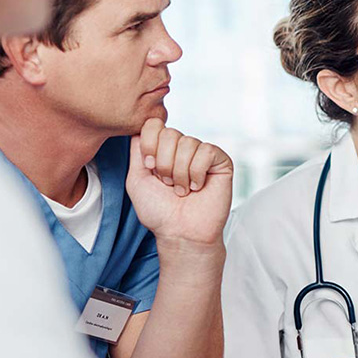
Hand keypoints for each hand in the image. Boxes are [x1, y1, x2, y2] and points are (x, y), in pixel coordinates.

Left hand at [125, 118, 232, 248]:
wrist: (181, 232)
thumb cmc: (158, 210)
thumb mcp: (137, 178)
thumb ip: (137, 151)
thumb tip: (139, 127)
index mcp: (163, 149)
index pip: (154, 125)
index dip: (149, 145)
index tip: (150, 168)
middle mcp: (183, 148)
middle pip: (170, 133)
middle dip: (164, 163)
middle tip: (168, 183)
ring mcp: (202, 154)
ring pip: (188, 143)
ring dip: (180, 172)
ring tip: (182, 189)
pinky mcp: (221, 161)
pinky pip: (206, 152)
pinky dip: (196, 173)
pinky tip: (198, 186)